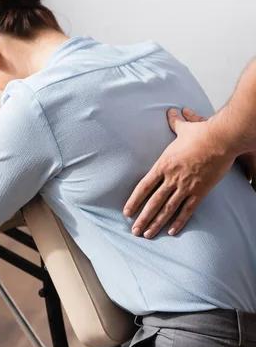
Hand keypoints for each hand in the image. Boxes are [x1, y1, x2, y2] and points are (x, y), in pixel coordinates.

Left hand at [123, 108, 235, 238]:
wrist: (221, 140)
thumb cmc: (201, 133)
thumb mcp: (184, 128)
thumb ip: (174, 122)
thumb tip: (171, 111)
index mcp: (164, 164)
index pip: (144, 186)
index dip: (134, 200)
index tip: (127, 211)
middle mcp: (172, 177)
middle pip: (153, 202)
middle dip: (142, 218)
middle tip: (133, 231)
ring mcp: (186, 186)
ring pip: (168, 209)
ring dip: (156, 223)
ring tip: (147, 235)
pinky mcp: (200, 191)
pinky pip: (187, 210)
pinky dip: (179, 221)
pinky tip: (171, 231)